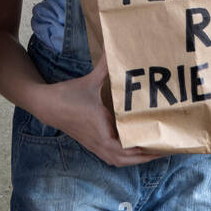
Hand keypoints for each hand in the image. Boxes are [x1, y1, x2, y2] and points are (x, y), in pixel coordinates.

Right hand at [41, 55, 163, 167]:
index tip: (160, 144)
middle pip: (126, 159)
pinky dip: (125, 158)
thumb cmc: (67, 95)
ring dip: (135, 159)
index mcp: (101, 130)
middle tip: (164, 148)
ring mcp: (94, 145)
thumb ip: (104, 67)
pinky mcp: (92, 144)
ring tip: (152, 151)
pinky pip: (111, 157)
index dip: (143, 149)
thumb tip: (113, 49)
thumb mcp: (89, 81)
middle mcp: (99, 142)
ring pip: (118, 161)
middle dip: (146, 156)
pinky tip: (134, 151)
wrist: (46, 106)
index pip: (125, 148)